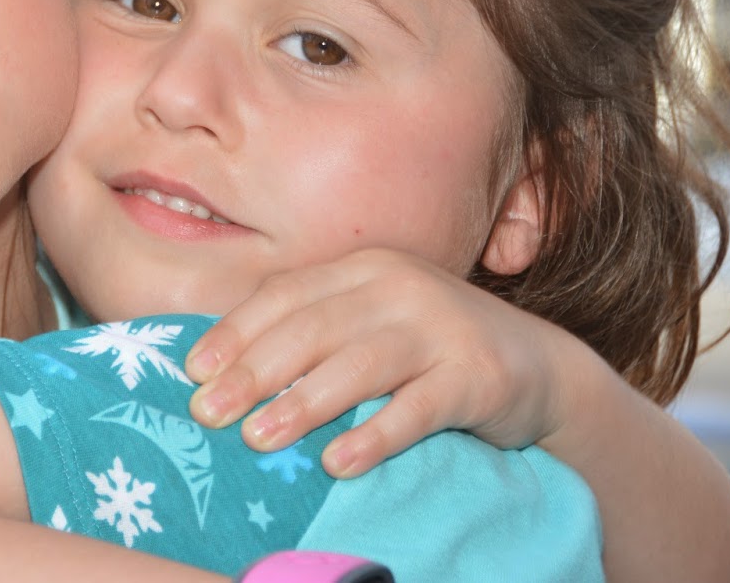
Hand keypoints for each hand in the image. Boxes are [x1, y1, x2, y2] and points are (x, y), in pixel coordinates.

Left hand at [185, 248, 583, 476]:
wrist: (538, 367)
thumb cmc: (429, 350)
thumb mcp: (370, 324)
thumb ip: (313, 331)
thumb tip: (223, 369)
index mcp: (363, 268)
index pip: (284, 294)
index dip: (235, 332)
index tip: (191, 373)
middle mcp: (400, 286)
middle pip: (313, 328)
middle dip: (254, 372)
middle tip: (207, 414)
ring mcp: (442, 327)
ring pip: (360, 365)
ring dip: (303, 404)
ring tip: (258, 440)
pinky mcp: (479, 375)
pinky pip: (419, 408)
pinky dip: (375, 435)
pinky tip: (338, 462)